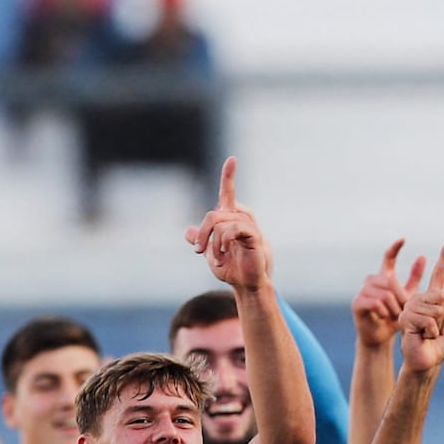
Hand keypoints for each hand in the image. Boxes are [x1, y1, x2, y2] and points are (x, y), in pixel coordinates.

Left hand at [185, 158, 270, 292]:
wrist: (246, 285)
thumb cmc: (232, 269)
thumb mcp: (210, 254)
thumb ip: (201, 241)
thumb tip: (188, 232)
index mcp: (230, 218)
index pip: (228, 193)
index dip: (229, 176)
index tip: (232, 159)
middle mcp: (240, 217)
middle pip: (212, 214)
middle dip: (202, 234)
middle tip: (198, 251)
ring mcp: (248, 225)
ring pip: (219, 223)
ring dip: (212, 244)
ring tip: (216, 258)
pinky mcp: (254, 235)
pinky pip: (231, 230)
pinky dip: (222, 242)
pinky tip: (225, 254)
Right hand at [352, 239, 427, 350]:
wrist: (380, 337)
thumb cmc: (394, 317)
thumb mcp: (408, 297)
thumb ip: (414, 278)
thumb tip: (422, 256)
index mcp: (383, 277)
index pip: (388, 258)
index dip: (395, 248)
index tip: (404, 239)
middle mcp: (371, 281)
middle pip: (390, 281)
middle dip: (401, 297)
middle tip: (405, 310)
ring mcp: (362, 291)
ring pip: (385, 294)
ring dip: (394, 307)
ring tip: (396, 316)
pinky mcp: (357, 303)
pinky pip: (376, 303)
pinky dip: (385, 312)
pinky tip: (385, 317)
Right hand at [397, 238, 443, 375]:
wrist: (427, 362)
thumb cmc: (440, 345)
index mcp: (433, 298)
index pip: (441, 272)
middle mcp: (420, 299)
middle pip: (442, 295)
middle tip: (435, 329)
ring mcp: (411, 307)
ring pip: (435, 307)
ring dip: (436, 325)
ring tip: (427, 333)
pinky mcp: (405, 317)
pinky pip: (427, 319)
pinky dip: (430, 331)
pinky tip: (421, 336)